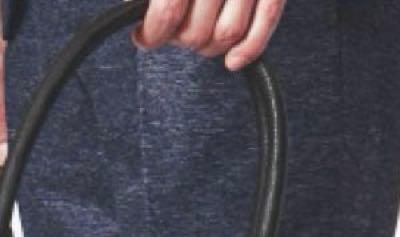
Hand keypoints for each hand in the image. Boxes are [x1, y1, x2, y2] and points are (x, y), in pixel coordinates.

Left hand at [134, 0, 286, 69]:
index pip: (167, 12)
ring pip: (228, 34)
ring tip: (201, 37)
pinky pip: (267, 22)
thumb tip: (132, 11)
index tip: (144, 37)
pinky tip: (232, 62)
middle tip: (175, 34)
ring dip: (210, 47)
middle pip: (196, 31)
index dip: (152, 34)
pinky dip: (250, 50)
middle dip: (181, 41)